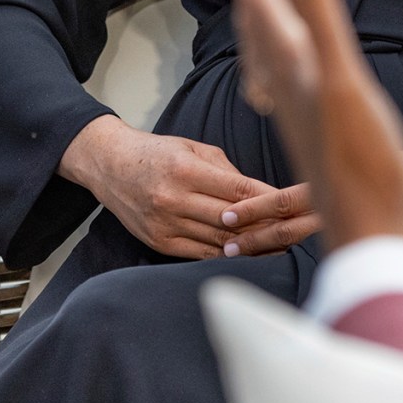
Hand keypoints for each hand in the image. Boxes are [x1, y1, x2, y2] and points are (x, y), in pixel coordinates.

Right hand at [57, 114, 277, 260]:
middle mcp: (173, 198)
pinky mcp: (159, 242)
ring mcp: (164, 223)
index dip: (269, 201)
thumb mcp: (192, 148)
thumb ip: (227, 171)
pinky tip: (244, 253)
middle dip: (265, 226)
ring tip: (275, 245)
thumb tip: (261, 194)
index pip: (238, 190)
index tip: (291, 207)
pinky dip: (225, 254)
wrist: (110, 165)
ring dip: (250, 244)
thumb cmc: (157, 153)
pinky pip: (201, 253)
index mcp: (185, 169)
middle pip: (232, 220)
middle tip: (292, 230)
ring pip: (219, 240)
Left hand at [225, 0, 402, 251]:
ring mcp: (292, 104)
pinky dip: (273, 45)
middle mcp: (284, 83)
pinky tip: (280, 54)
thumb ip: (321, 24)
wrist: (369, 228)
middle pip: (255, 17)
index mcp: (292, 66)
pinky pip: (276, 71)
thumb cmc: (365, 163)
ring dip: (257, 6)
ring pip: (262, 45)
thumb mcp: (345, 85)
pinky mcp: (305, 122)